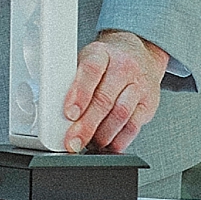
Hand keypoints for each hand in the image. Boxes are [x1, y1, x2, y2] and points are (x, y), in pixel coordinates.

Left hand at [63, 30, 167, 154]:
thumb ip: (72, 79)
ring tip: (88, 144)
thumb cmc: (106, 61)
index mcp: (101, 54)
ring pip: (121, 115)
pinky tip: (107, 145)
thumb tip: (52, 106)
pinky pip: (134, 126)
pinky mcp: (148, 105)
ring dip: (102, 135)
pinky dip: (119, 140)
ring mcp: (139, 87)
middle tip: (73, 140)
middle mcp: (123, 68)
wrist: (138, 54)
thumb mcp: (86, 59)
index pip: (90, 72)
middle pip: (105, 99)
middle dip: (87, 124)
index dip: (79, 94)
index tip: (69, 114)